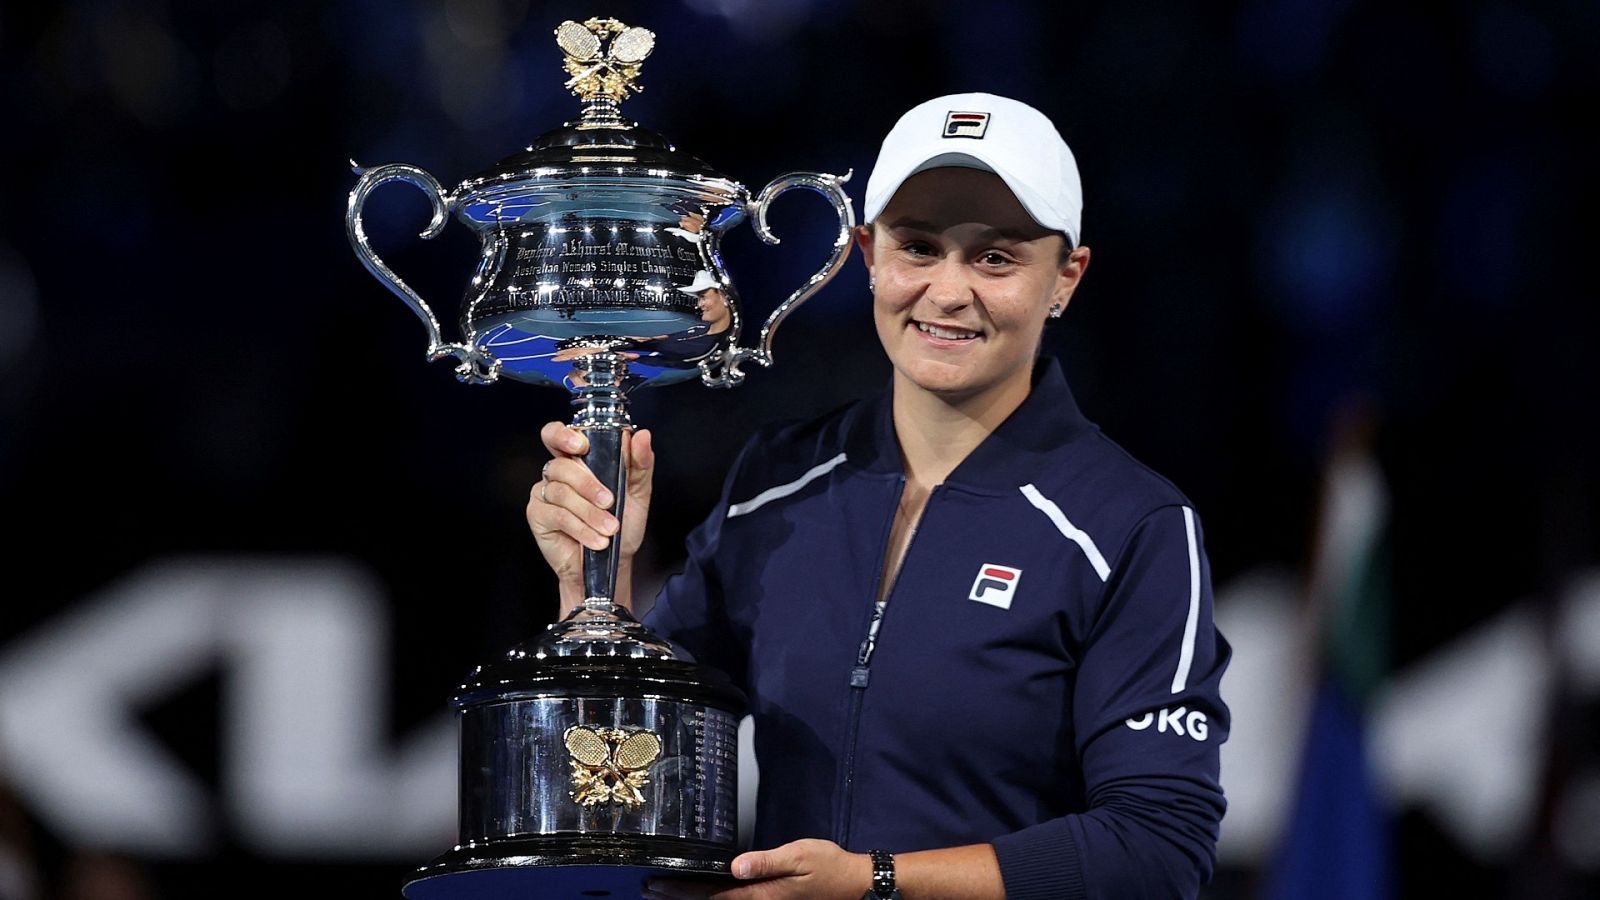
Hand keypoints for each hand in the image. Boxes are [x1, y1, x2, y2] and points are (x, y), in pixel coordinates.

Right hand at [526, 423, 654, 609]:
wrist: (612, 562)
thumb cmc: (622, 525)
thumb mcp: (638, 493)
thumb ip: (640, 463)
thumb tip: (641, 436)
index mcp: (579, 460)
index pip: (559, 435)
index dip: (564, 435)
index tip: (582, 445)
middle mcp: (557, 473)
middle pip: (562, 464)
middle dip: (588, 484)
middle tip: (609, 501)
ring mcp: (544, 493)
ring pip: (561, 491)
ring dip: (589, 512)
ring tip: (609, 528)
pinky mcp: (537, 515)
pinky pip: (557, 514)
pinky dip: (580, 527)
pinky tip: (596, 539)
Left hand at [645, 839, 870, 899]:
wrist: (853, 883)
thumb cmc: (828, 866)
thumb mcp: (799, 856)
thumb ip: (766, 861)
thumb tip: (736, 866)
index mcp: (761, 895)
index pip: (712, 895)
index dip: (682, 892)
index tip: (657, 885)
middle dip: (679, 898)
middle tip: (650, 890)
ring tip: (666, 894)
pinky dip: (713, 899)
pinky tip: (705, 893)